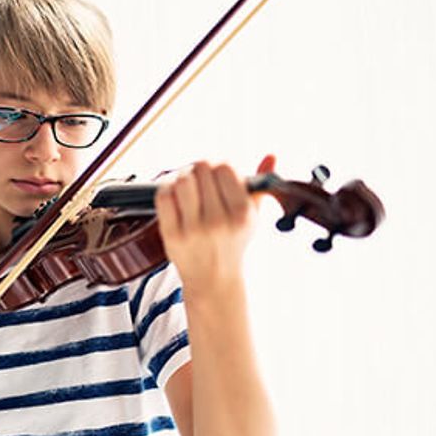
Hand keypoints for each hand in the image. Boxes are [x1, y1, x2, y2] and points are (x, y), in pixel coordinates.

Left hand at [155, 155, 275, 292]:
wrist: (214, 279)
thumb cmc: (232, 243)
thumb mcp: (253, 217)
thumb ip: (259, 186)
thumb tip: (271, 156)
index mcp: (241, 214)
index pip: (225, 167)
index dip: (219, 165)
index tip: (216, 173)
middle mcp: (218, 221)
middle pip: (201, 169)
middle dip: (199, 169)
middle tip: (199, 178)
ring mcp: (194, 229)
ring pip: (182, 180)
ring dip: (181, 177)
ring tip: (186, 186)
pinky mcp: (172, 235)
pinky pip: (164, 197)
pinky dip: (166, 189)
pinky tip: (174, 196)